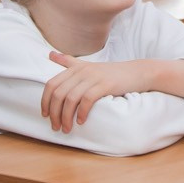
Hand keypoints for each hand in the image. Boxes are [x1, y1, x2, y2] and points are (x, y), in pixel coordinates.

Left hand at [42, 55, 183, 132]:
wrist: (138, 72)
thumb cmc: (112, 73)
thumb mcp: (88, 65)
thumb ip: (69, 61)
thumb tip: (50, 54)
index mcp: (75, 67)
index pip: (51, 84)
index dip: (45, 101)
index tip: (45, 115)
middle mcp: (82, 71)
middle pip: (58, 93)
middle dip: (54, 113)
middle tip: (56, 127)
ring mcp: (93, 77)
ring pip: (70, 98)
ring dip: (66, 117)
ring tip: (67, 128)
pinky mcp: (105, 84)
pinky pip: (86, 100)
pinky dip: (81, 113)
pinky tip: (81, 121)